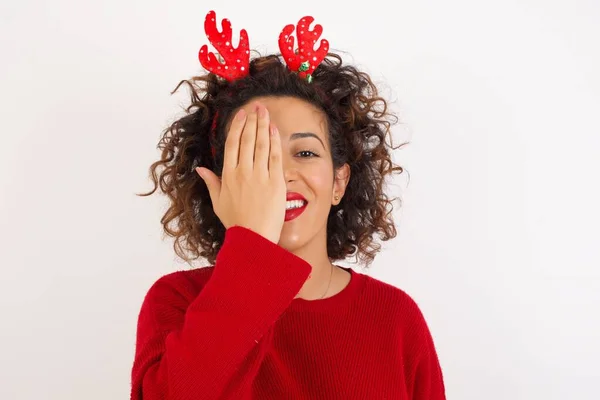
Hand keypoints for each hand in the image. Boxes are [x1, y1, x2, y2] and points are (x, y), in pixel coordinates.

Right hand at [196, 102, 285, 244]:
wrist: (253, 237)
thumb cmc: (236, 222)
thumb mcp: (218, 202)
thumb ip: (211, 182)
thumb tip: (201, 169)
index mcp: (228, 175)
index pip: (232, 143)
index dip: (237, 126)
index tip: (242, 114)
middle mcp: (243, 172)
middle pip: (247, 139)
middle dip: (252, 120)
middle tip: (257, 106)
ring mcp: (260, 176)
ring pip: (261, 144)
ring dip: (263, 125)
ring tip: (266, 112)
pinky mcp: (275, 182)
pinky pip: (274, 157)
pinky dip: (275, 141)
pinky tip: (275, 130)